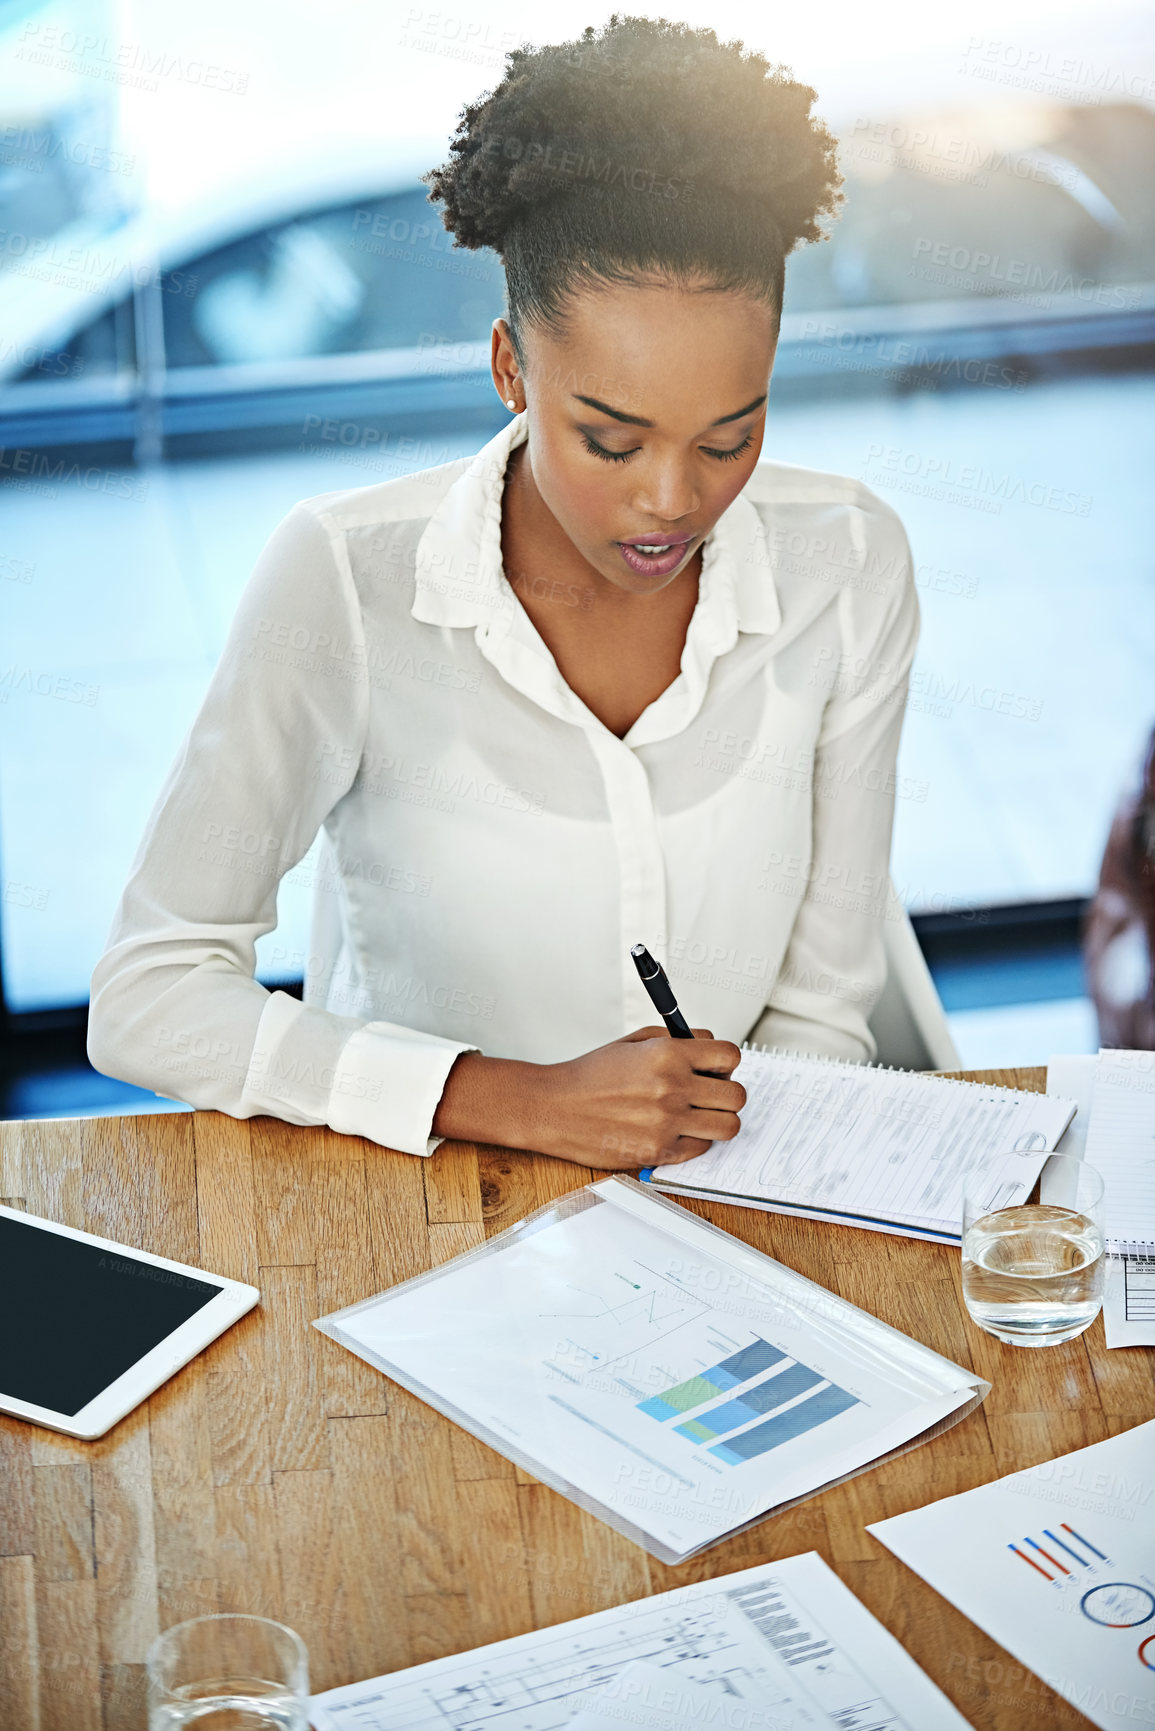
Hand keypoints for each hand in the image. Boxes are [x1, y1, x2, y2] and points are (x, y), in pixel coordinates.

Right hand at [528, 1024, 745, 1169]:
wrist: (555, 1108)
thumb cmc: (591, 1075)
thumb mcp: (635, 1042)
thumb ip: (678, 1041)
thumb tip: (712, 1050)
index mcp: (667, 1055)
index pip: (730, 1056)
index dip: (725, 1063)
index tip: (716, 1068)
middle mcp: (671, 1088)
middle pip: (736, 1096)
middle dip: (726, 1093)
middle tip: (710, 1093)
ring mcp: (667, 1124)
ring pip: (728, 1126)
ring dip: (718, 1120)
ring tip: (698, 1115)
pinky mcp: (658, 1152)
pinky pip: (702, 1149)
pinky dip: (695, 1140)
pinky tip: (676, 1130)